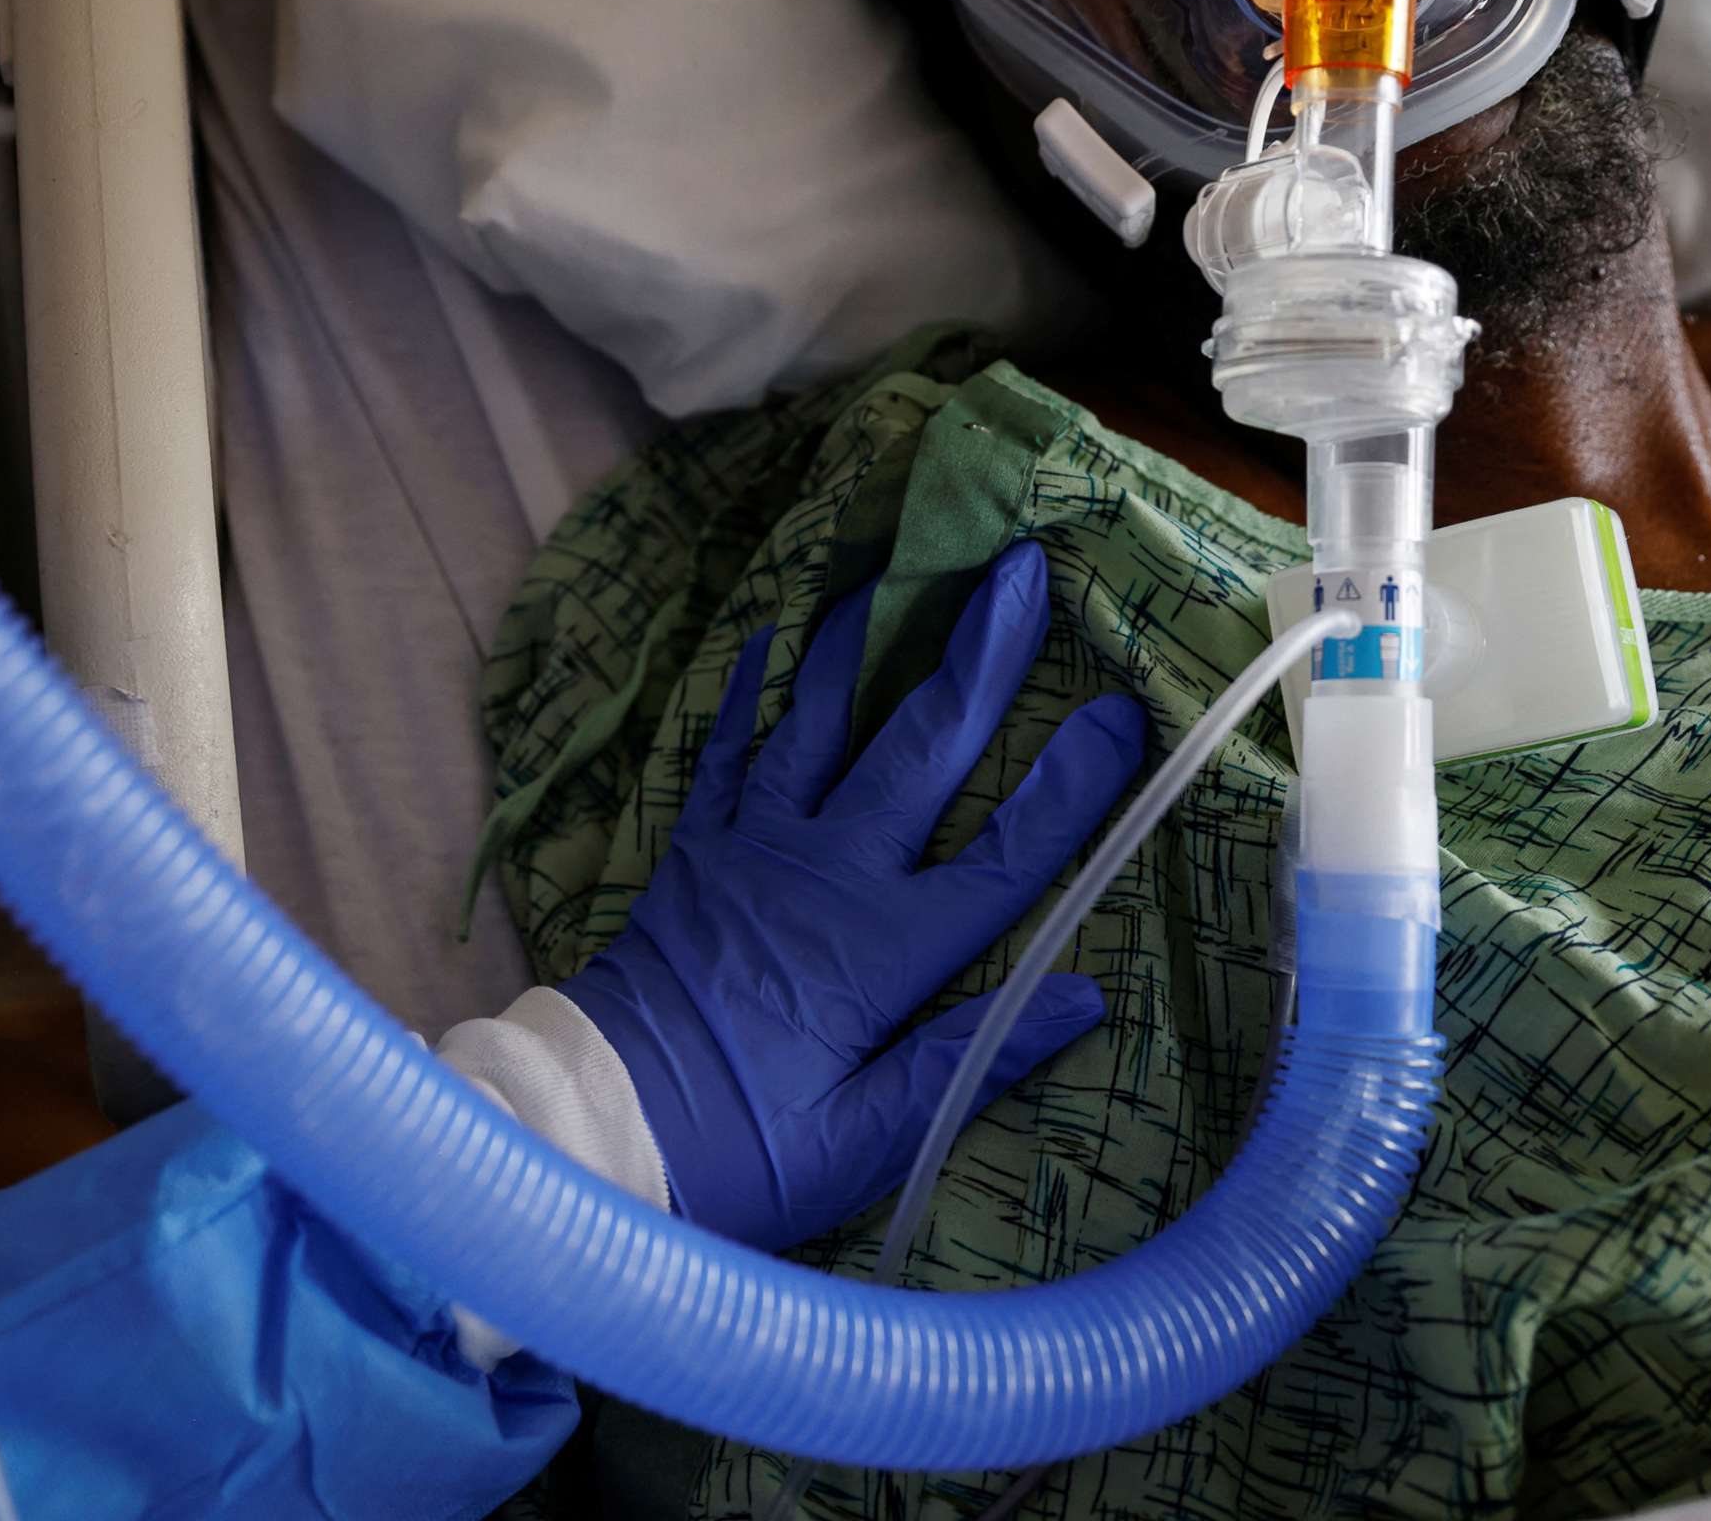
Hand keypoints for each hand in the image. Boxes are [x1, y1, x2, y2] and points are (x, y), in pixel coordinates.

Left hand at [557, 540, 1145, 1250]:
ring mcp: (753, 848)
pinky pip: (730, 748)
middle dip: (977, 656)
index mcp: (880, 953)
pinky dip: (754, 689)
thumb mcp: (862, 1142)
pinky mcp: (698, 849)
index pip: (1002, 856)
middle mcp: (824, 875)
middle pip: (918, 749)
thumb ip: (967, 1063)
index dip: (1069, 785)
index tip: (1123, 710)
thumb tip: (1082, 996)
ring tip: (900, 559)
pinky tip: (772, 630)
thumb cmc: (736, 1152)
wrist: (588, 1131)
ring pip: (820, 722)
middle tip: (1022, 569)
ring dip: (866, 640)